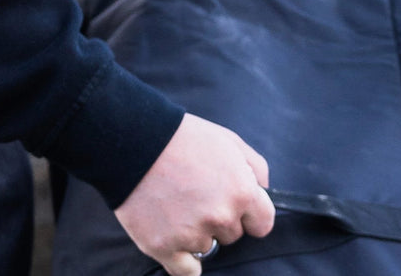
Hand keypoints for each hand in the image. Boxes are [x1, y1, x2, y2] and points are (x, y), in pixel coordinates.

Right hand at [115, 114, 274, 274]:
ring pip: (207, 247)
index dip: (251, 213)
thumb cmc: (183, 138)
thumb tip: (264, 190)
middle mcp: (221, 217)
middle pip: (233, 234)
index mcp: (241, 191)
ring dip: (197, 232)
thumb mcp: (228, 140)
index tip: (238, 206)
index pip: (263, 223)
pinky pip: (187, 271)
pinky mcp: (165, 248)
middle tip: (198, 194)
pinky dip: (183, 260)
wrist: (136, 141)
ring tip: (177, 203)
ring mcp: (193, 235)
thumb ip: (256, 167)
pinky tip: (175, 238)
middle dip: (220, 217)